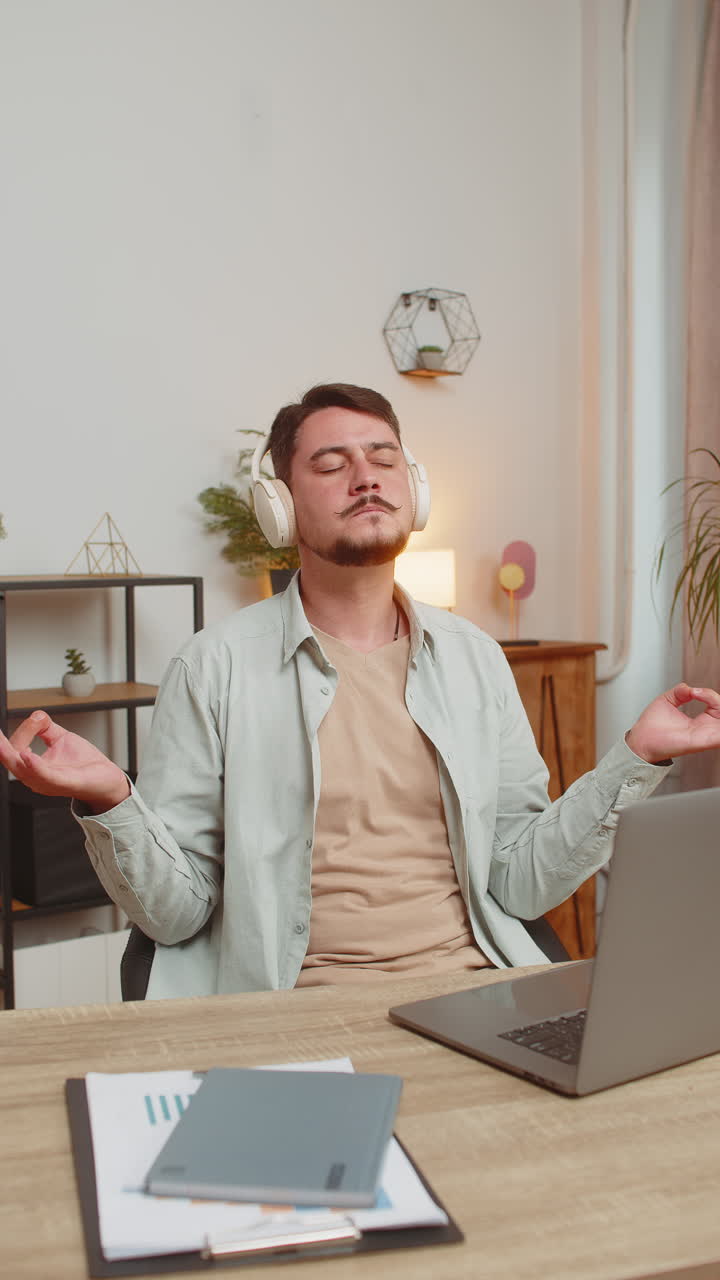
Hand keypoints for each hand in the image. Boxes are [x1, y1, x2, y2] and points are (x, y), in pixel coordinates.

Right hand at [0, 710, 129, 812]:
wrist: (107, 778)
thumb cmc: (84, 764)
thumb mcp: (61, 738)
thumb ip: (45, 726)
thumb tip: (35, 715)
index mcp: (33, 768)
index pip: (13, 752)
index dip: (6, 739)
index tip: (7, 726)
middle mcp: (36, 778)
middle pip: (11, 763)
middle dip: (0, 748)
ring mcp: (48, 783)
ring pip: (23, 771)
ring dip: (11, 755)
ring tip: (0, 743)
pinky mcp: (64, 783)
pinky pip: (45, 776)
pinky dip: (35, 766)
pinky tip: (27, 755)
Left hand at [625, 683, 719, 763]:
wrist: (640, 740)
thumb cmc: (651, 726)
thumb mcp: (667, 700)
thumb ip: (680, 691)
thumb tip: (690, 687)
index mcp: (700, 721)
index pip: (717, 704)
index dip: (709, 694)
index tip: (693, 691)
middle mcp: (705, 729)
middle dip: (717, 699)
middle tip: (699, 693)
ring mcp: (705, 736)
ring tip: (710, 700)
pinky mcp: (701, 742)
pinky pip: (719, 737)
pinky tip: (716, 714)